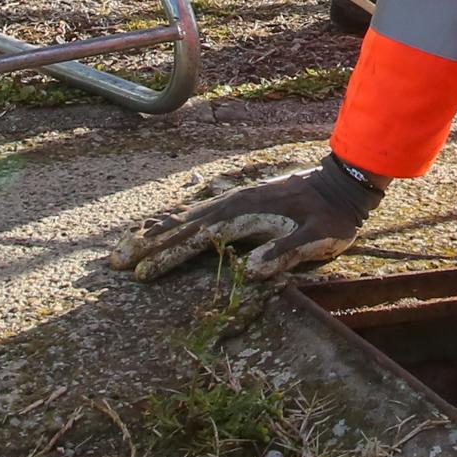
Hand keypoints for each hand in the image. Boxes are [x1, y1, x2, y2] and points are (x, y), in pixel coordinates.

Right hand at [107, 155, 385, 282]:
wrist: (343, 184)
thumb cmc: (332, 217)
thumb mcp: (317, 238)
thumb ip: (285, 251)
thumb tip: (252, 270)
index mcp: (243, 214)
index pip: (196, 238)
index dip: (168, 256)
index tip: (142, 272)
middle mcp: (232, 204)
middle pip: (180, 226)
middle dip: (147, 243)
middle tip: (114, 259)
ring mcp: (234, 200)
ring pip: (184, 217)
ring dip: (154, 231)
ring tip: (125, 244)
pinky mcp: (239, 202)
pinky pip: (198, 213)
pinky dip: (175, 221)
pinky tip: (164, 226)